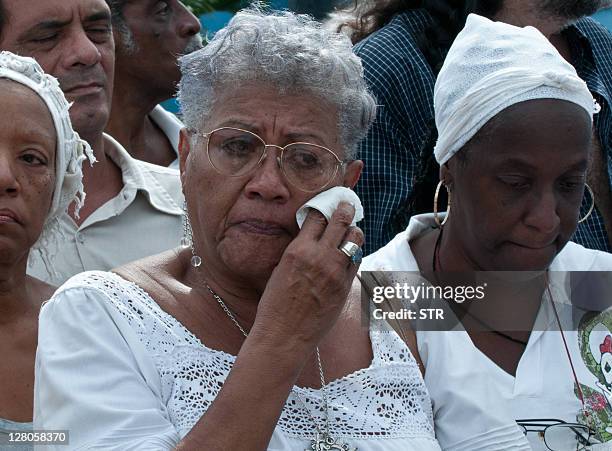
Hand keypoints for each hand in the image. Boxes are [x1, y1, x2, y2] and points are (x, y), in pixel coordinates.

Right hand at [254, 202, 363, 347]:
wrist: (284, 336)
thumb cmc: (275, 305)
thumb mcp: (280, 270)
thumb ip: (298, 253)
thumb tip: (310, 240)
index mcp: (297, 251)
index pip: (317, 218)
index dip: (324, 208)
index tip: (328, 203)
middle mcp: (319, 257)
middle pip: (340, 222)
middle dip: (345, 209)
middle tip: (347, 204)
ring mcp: (335, 272)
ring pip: (355, 240)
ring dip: (354, 231)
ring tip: (352, 230)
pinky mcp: (345, 287)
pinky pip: (357, 261)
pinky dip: (355, 253)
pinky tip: (351, 252)